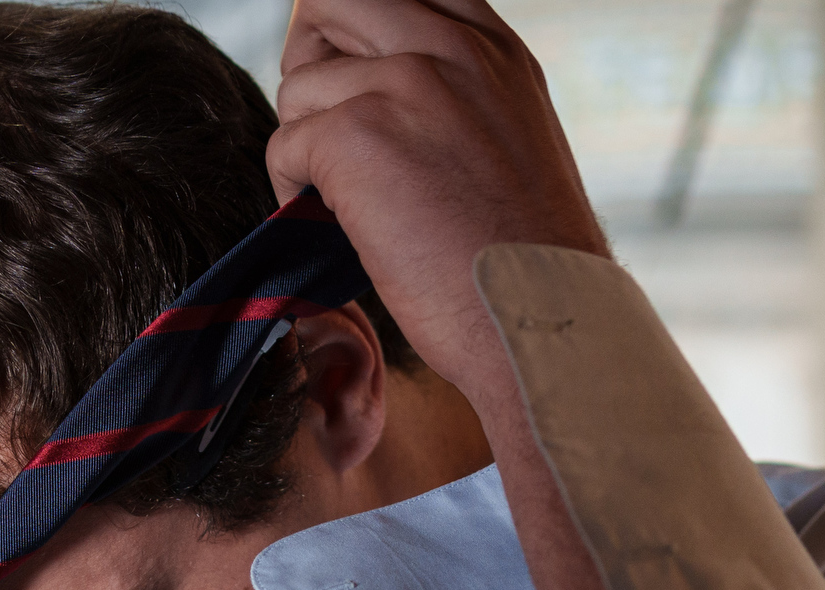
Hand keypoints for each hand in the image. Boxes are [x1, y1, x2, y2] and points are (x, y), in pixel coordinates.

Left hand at [271, 0, 607, 405]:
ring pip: (298, 84)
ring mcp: (405, 82)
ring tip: (348, 201)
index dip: (355, 34)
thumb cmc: (524, 265)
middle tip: (326, 131)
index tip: (352, 85)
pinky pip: (284, 143)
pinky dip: (292, 192)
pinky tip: (338, 228)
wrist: (540, 323)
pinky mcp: (359, 134)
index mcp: (493, 47)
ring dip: (305, 145)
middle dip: (309, 63)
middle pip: (329, 3)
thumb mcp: (511, 142)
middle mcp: (452, 47)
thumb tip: (381, 95)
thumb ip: (459, 97)